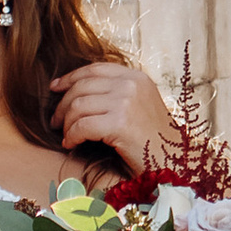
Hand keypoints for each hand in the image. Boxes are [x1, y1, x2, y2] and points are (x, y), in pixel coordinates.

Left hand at [51, 60, 172, 174]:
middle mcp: (131, 84)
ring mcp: (126, 102)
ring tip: (65, 136)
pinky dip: (71, 136)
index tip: (55, 87)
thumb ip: (117, 93)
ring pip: (78, 106)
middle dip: (63, 104)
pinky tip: (71, 144)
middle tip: (55, 121)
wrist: (176, 162)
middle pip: (82, 86)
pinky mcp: (120, 123)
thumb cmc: (155, 140)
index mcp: (136, 77)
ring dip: (65, 123)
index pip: (95, 69)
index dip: (70, 77)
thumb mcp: (140, 105)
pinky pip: (82, 126)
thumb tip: (77, 92)